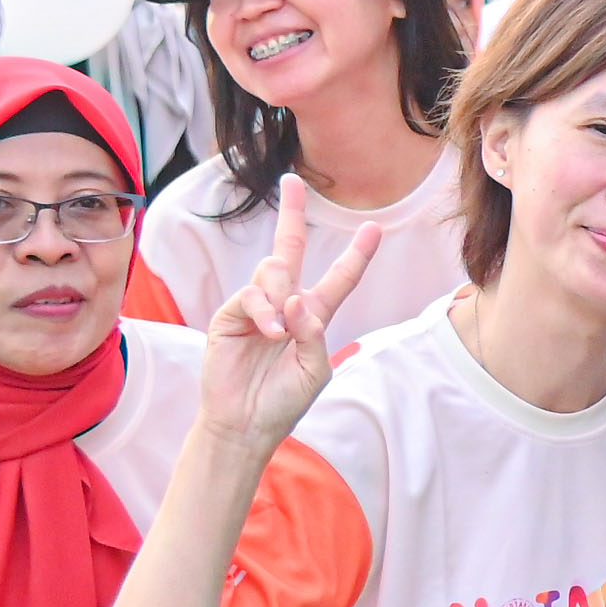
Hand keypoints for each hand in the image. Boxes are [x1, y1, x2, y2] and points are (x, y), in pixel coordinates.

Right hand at [200, 175, 382, 456]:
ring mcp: (256, 308)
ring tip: (281, 332)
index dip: (356, 255)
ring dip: (283, 296)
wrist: (246, 425)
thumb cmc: (283, 402)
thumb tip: (297, 299)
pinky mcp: (231, 316)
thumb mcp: (315, 371)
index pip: (338, 279)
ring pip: (273, 272)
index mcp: (312, 317)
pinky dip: (265, 312)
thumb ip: (315, 335)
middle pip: (288, 249)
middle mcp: (284, 305)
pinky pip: (252, 295)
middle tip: (292, 181)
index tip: (373, 228)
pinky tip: (271, 332)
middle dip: (291, 214)